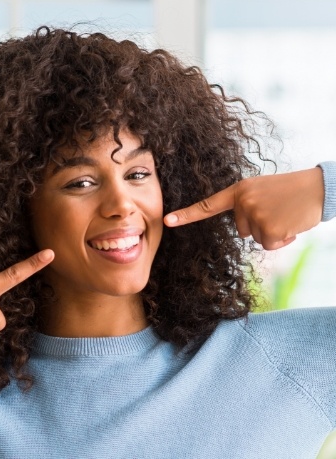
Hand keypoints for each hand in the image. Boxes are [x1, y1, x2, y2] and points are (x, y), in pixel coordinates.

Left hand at [164, 168, 323, 249]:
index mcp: (238, 191)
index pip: (207, 206)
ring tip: (285, 214)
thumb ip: (246, 205)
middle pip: (241, 230)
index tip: (167, 221)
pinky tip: (291, 224)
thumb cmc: (290, 190)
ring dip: (272, 232)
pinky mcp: (269, 227)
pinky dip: (282, 240)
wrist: (318, 187)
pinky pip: (269, 245)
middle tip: (277, 209)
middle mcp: (242, 202)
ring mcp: (255, 214)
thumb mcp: (262, 190)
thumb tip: (244, 230)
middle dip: (259, 225)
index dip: (187, 215)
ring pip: (256, 239)